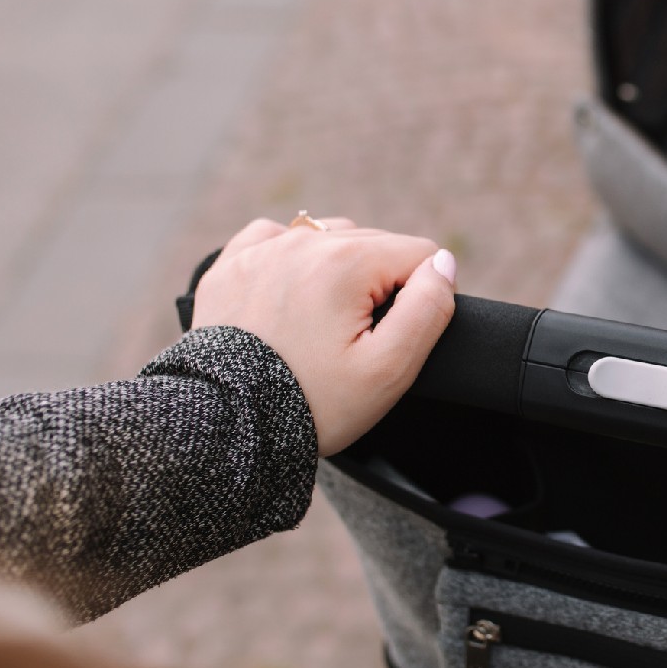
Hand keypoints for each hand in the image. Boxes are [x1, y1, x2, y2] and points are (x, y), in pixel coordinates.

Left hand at [191, 217, 457, 456]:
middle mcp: (303, 241)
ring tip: (323, 325)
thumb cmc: (313, 403)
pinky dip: (291, 260)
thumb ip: (428, 309)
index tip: (394, 338)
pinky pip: (275, 237)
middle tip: (355, 342)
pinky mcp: (230, 265)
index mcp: (346, 261)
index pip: (419, 254)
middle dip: (380, 285)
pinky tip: (289, 298)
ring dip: (339, 270)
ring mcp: (261, 250)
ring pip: (330, 237)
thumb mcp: (388, 369)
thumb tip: (443, 262)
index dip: (421, 297)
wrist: (223, 430)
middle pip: (376, 243)